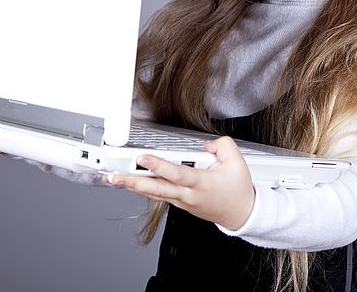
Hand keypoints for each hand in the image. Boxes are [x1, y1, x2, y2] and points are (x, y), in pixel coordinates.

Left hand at [105, 136, 254, 230]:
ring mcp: (183, 202)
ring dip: (134, 186)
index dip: (158, 166)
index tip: (142, 158)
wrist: (240, 213)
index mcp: (201, 184)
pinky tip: (133, 184)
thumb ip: (222, 144)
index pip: (176, 174)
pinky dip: (145, 189)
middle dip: (134, 182)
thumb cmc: (238, 190)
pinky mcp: (181, 204)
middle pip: (157, 189)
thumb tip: (205, 143)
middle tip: (116, 176)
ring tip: (116, 179)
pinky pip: (160, 195)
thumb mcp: (237, 161)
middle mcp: (188, 195)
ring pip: (155, 193)